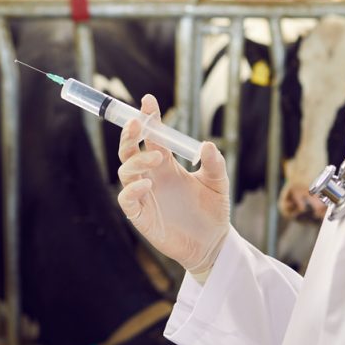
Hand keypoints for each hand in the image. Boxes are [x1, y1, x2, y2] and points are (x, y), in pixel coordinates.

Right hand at [117, 95, 230, 272]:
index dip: (149, 118)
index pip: (152, 136)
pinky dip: (132, 190)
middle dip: (130, 134)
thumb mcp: (218, 184)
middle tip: (139, 122)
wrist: (212, 244)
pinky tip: (146, 184)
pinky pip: (127, 199)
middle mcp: (152, 176)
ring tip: (156, 157)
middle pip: (130, 150)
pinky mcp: (141, 216)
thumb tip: (206, 145)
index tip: (148, 101)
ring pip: (125, 171)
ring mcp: (144, 195)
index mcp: (167, 164)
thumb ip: (214, 164)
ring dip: (137, 160)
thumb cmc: (212, 211)